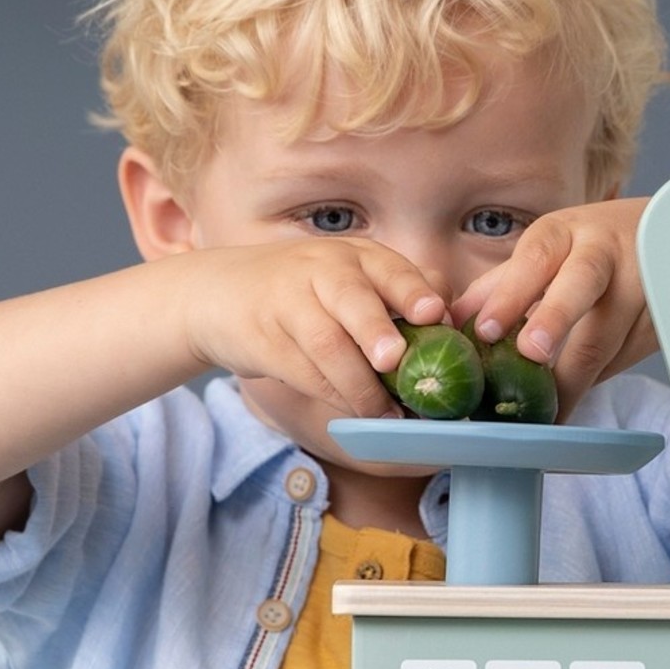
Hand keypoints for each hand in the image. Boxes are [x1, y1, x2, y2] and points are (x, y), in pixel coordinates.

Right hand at [176, 239, 451, 419]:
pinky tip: (355, 411)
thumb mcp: (347, 280)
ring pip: (327, 344)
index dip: (413, 290)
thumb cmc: (304, 292)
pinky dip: (332, 394)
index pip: (390, 268)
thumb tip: (451, 330)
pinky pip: (303, 370)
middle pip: (351, 298)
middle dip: (375, 330)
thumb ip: (393, 298)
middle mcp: (322, 271)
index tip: (434, 313)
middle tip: (394, 360)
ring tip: (384, 412)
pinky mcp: (264, 337)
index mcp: (355, 256)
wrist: (219, 294)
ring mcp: (289, 302)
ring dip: (358, 384)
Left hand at [449, 198, 655, 421]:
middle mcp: (603, 253)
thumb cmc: (592, 247)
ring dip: (574, 378)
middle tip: (531, 355)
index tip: (487, 330)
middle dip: (554, 318)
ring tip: (545, 411)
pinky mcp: (660, 320)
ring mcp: (640, 283)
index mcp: (564, 234)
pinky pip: (622, 360)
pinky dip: (594, 384)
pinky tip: (571, 405)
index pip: (536, 259)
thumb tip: (454, 321)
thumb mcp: (549, 251)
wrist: (668, 238)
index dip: (511, 294)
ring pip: (608, 335)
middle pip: (581, 283)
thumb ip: (503, 285)